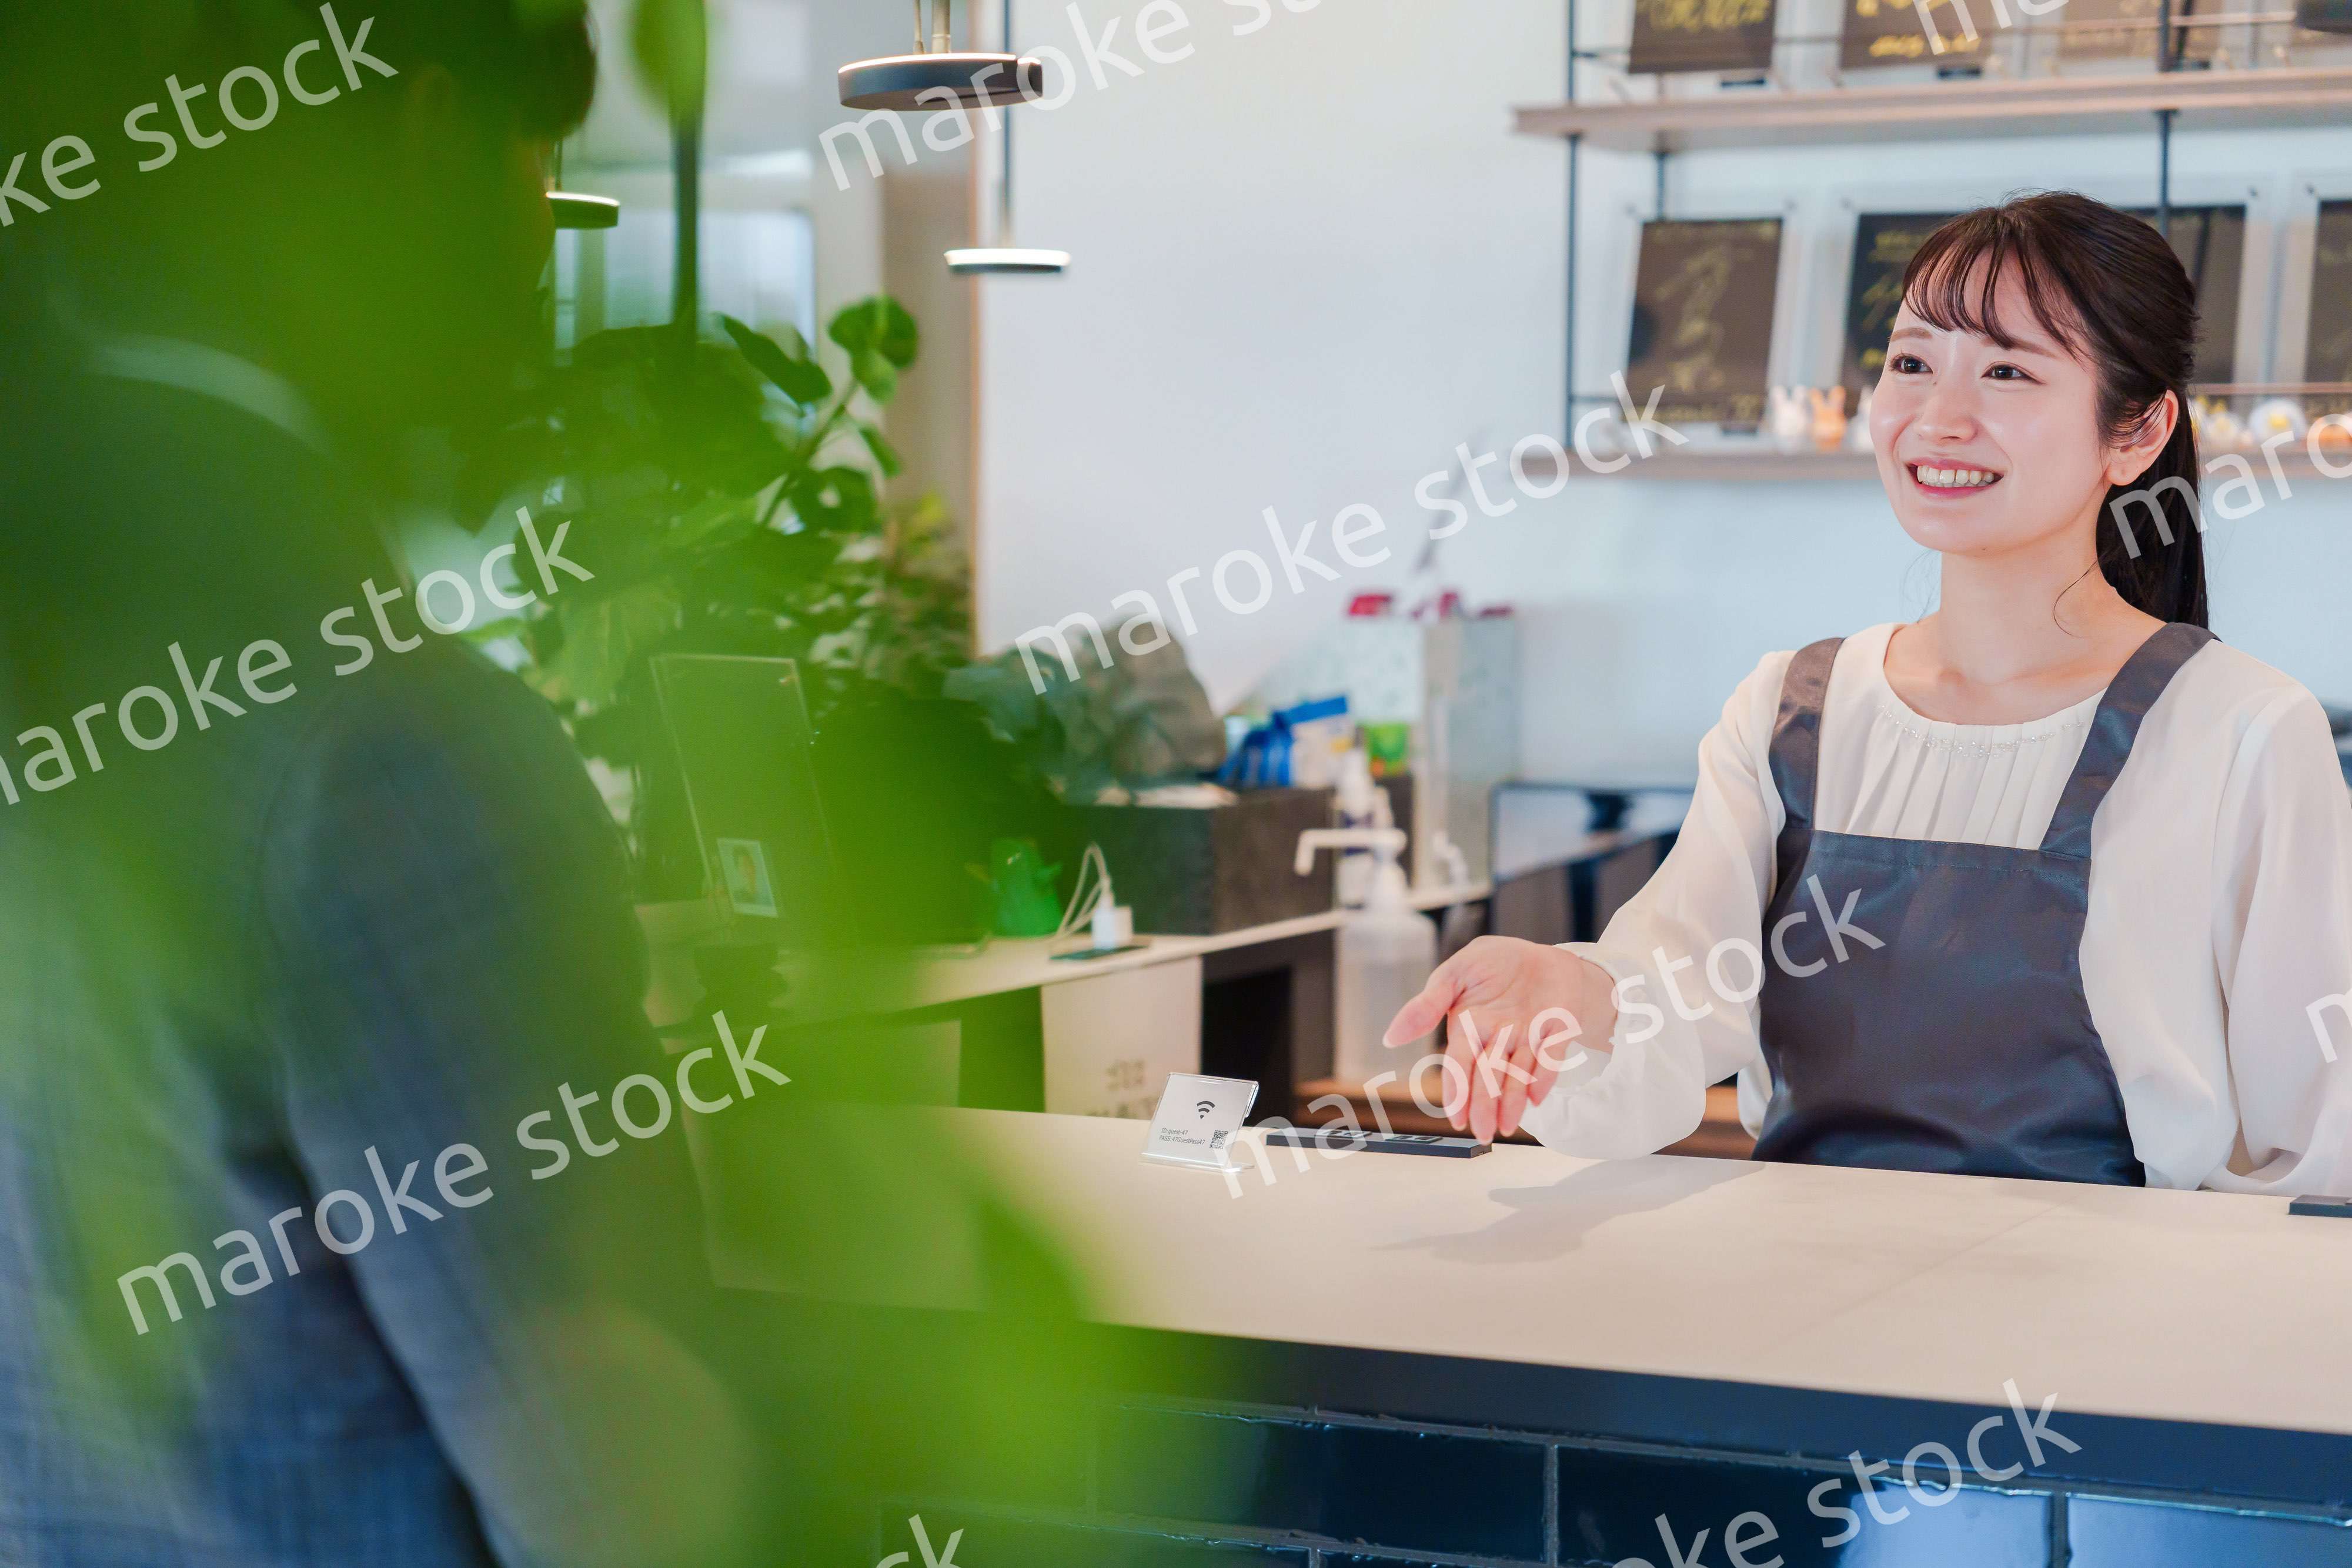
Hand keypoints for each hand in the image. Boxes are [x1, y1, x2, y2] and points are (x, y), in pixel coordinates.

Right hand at [1381, 937, 1616, 1143]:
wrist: (1538, 954)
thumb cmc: (1492, 964)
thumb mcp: (1453, 975)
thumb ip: (1426, 1006)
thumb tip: (1390, 1038)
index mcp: (1470, 1027)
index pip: (1460, 1064)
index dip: (1457, 1090)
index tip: (1456, 1117)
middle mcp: (1499, 1039)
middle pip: (1489, 1076)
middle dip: (1484, 1104)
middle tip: (1481, 1132)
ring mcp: (1530, 1036)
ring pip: (1519, 1073)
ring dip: (1513, 1100)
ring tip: (1508, 1126)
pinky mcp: (1559, 1028)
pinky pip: (1553, 1054)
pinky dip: (1545, 1075)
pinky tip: (1537, 1097)